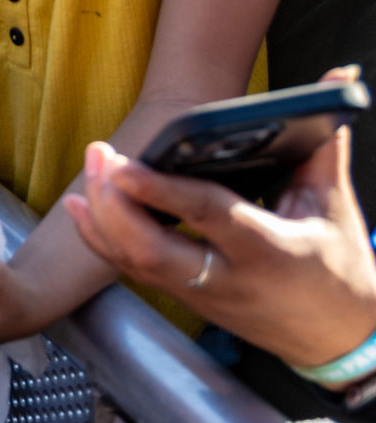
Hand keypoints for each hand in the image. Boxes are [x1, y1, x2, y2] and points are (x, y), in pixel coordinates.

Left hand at [63, 121, 375, 371]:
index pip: (207, 216)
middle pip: (152, 250)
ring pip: (135, 264)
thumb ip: (325, 143)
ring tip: (90, 169)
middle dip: (115, 204)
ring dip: (102, 219)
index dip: (162, 191)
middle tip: (100, 156)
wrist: (339, 341)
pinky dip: (103, 240)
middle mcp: (226, 278)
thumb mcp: (335, 206)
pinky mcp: (186, 302)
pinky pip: (134, 273)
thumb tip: (340, 81)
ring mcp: (201, 296)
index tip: (125, 165)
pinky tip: (82, 208)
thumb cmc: (339, 271)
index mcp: (267, 251)